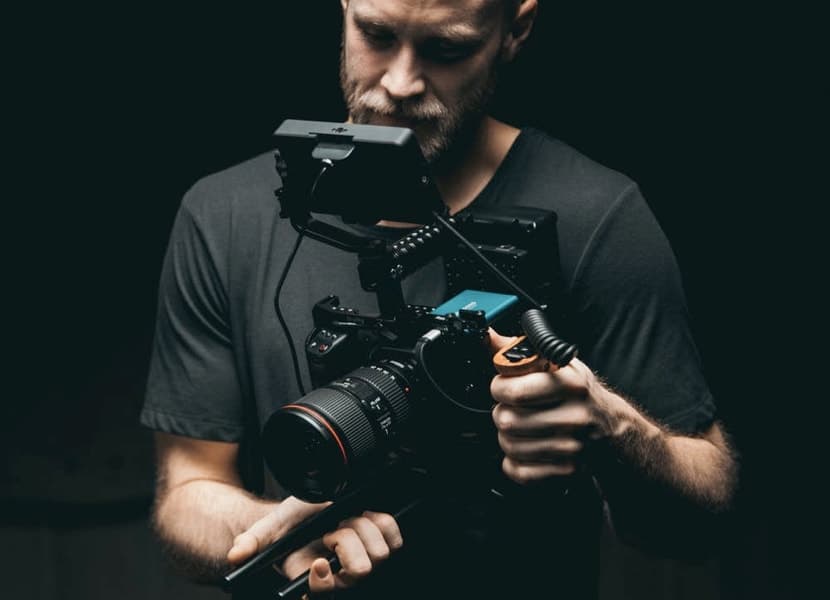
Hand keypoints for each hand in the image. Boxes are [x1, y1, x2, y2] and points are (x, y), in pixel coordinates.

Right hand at [226, 497, 401, 594]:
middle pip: (361, 570)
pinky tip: (364, 518)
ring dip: (362, 528)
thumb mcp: (268, 530)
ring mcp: (366, 564)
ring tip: (345, 521)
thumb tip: (237, 555)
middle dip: (346, 539)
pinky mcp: (383, 548)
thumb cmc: (292, 526)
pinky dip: (381, 523)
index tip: (318, 561)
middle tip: (332, 528)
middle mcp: (342, 578)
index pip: (323, 594)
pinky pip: (394, 538)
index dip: (323, 582)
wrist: (311, 512)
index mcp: (314, 580)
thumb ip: (251, 542)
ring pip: (380, 553)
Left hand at [488, 330, 618, 483]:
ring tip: (522, 427)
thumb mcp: (553, 363)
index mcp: (570, 385)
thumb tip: (486, 336)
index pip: (513, 392)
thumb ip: (516, 351)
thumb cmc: (576, 391)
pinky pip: (519, 472)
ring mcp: (571, 447)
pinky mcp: (566, 471)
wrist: (610, 425)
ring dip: (507, 436)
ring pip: (509, 446)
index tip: (504, 386)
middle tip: (514, 408)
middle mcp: (573, 417)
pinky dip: (514, 461)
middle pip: (506, 421)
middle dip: (502, 412)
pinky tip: (526, 447)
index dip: (499, 387)